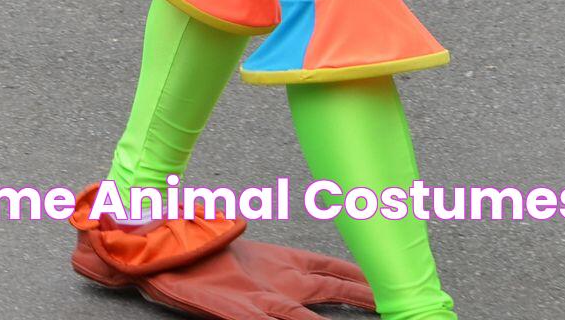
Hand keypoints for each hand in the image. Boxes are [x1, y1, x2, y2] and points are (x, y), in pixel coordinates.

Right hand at [139, 237, 375, 317]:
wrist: (159, 252)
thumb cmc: (197, 251)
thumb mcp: (245, 258)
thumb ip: (272, 267)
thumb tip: (294, 276)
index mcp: (282, 261)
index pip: (334, 268)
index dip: (362, 276)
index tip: (391, 280)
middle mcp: (281, 279)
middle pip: (337, 286)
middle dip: (371, 296)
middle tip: (405, 302)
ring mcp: (265, 299)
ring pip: (317, 317)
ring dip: (347, 315)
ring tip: (381, 316)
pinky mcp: (247, 315)